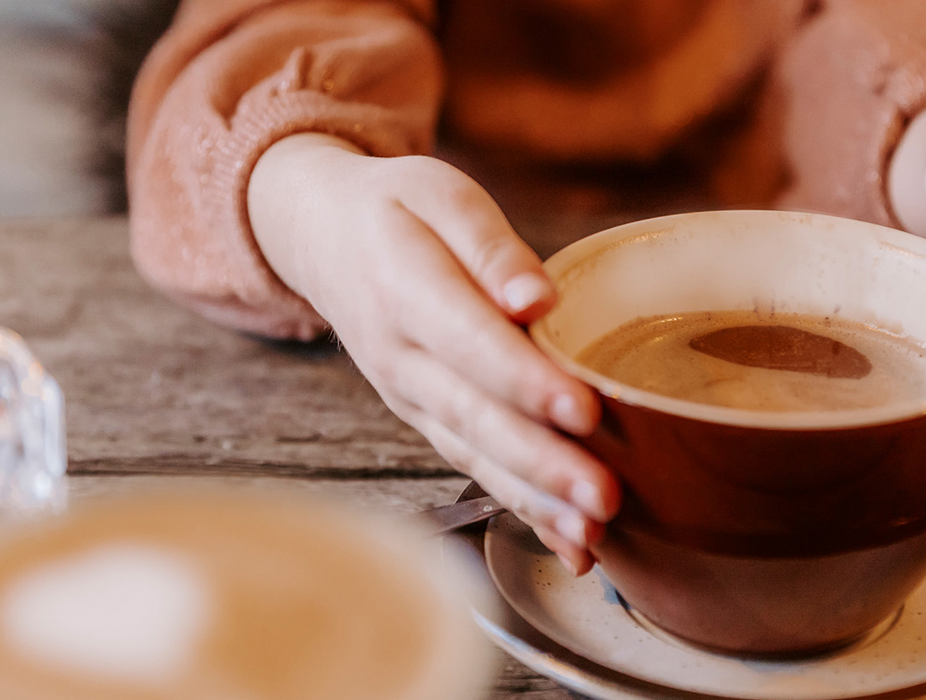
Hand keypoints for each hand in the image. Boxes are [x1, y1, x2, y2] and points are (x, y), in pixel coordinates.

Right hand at [247, 133, 618, 572]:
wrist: (322, 237)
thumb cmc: (397, 209)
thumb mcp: (442, 197)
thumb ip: (492, 248)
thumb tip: (537, 299)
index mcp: (405, 287)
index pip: (471, 341)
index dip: (526, 380)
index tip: (583, 409)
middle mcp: (401, 356)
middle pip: (475, 416)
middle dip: (542, 463)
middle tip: (603, 497)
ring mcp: (409, 395)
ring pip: (474, 455)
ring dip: (535, 501)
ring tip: (593, 535)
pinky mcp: (425, 417)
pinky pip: (473, 466)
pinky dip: (521, 508)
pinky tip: (568, 541)